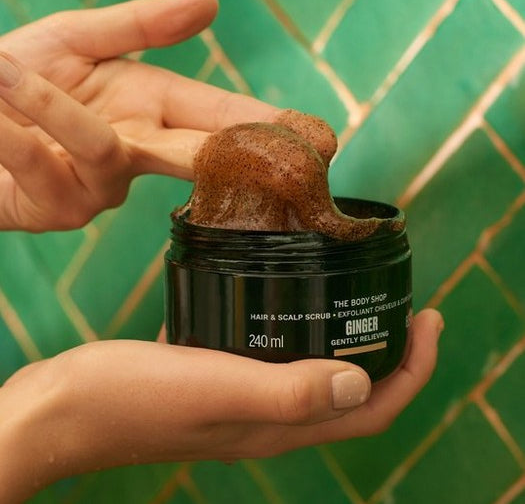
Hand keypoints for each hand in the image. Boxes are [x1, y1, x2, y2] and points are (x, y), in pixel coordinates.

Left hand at [0, 0, 276, 231]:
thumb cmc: (19, 79)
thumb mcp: (77, 40)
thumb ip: (141, 26)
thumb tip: (212, 5)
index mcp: (150, 106)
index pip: (218, 114)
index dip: (263, 123)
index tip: (312, 134)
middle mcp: (139, 149)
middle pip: (197, 154)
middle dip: (240, 156)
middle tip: (287, 161)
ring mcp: (105, 185)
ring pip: (106, 152)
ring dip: (54, 108)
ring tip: (3, 71)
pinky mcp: (65, 209)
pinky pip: (45, 168)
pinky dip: (14, 134)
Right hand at [0, 309, 442, 502]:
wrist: (63, 407)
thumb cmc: (130, 398)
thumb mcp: (213, 388)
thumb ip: (285, 391)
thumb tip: (360, 383)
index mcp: (275, 426)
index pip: (369, 410)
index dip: (411, 371)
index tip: (429, 319)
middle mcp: (266, 416)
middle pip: (350, 392)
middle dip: (388, 354)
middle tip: (401, 306)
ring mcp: (240, 397)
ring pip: (313, 372)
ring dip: (343, 341)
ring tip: (354, 298)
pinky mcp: (214, 375)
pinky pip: (273, 354)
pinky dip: (295, 330)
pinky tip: (286, 297)